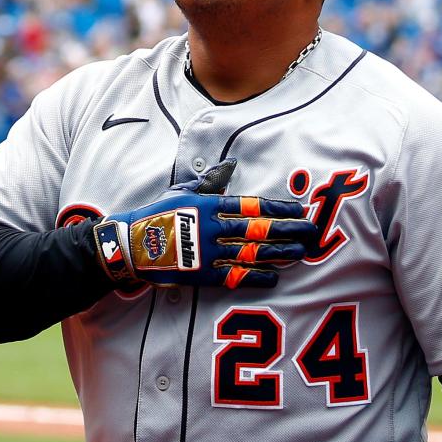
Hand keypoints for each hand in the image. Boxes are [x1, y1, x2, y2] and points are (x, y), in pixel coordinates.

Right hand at [92, 158, 317, 288]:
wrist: (131, 244)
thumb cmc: (156, 213)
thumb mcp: (182, 190)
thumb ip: (210, 180)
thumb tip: (230, 164)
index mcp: (208, 203)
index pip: (250, 205)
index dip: (276, 208)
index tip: (297, 209)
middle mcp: (211, 227)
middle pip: (258, 229)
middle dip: (287, 230)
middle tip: (310, 230)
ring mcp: (208, 252)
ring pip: (251, 252)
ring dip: (278, 252)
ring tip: (300, 252)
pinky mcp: (202, 275)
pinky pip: (235, 276)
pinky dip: (256, 276)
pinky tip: (274, 276)